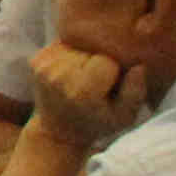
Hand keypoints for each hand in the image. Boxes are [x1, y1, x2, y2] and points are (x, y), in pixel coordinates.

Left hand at [25, 45, 149, 151]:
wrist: (58, 129)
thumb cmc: (96, 123)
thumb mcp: (123, 117)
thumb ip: (135, 93)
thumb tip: (139, 66)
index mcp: (81, 91)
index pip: (108, 61)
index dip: (113, 71)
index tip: (108, 87)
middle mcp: (59, 78)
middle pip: (92, 51)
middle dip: (98, 63)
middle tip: (94, 85)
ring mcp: (44, 68)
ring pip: (78, 47)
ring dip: (83, 59)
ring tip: (81, 80)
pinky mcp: (35, 61)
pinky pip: (63, 45)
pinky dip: (70, 56)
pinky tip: (69, 74)